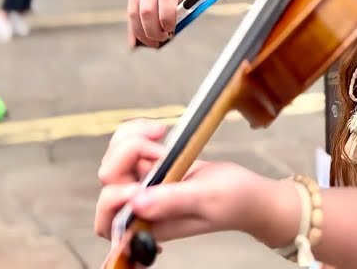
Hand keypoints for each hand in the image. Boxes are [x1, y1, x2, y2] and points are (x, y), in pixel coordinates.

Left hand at [94, 120, 297, 248]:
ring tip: (160, 132)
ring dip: (131, 139)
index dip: (117, 196)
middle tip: (160, 148)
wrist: (250, 192)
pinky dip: (136, 132)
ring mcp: (144, 188)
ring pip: (112, 160)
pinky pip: (126, 147)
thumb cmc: (235, 201)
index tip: (148, 177)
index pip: (108, 220)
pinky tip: (159, 129)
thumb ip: (172, 201)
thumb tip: (134, 203)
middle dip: (125, 156)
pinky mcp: (150, 169)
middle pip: (106, 183)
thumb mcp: (206, 198)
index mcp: (150, 226)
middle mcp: (141, 209)